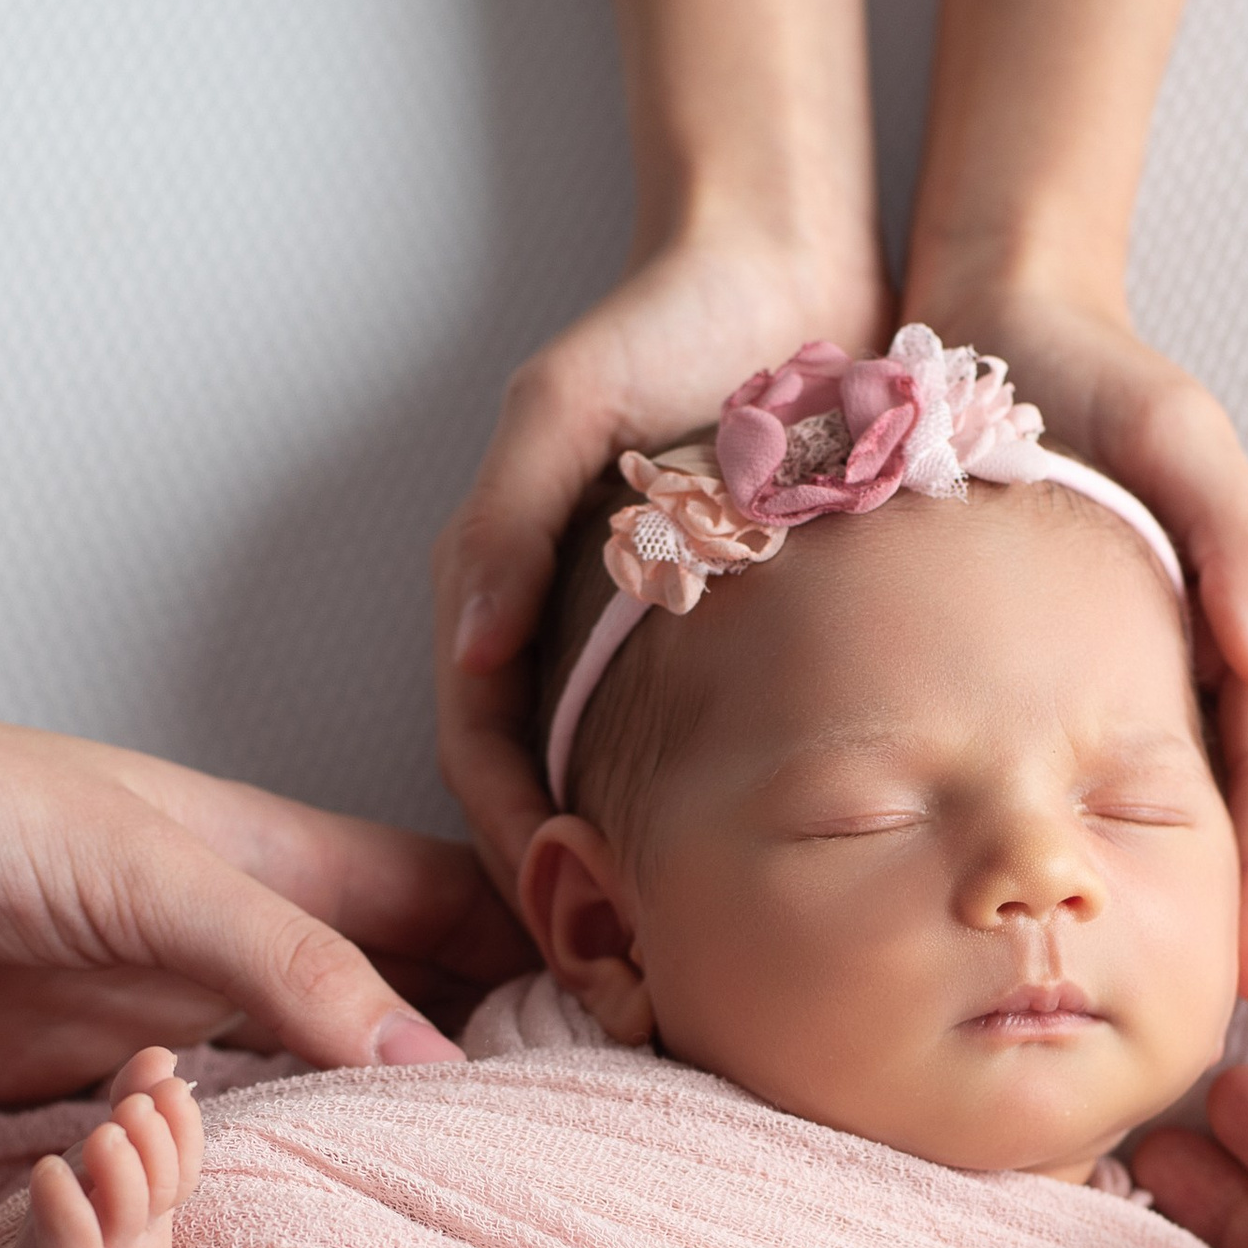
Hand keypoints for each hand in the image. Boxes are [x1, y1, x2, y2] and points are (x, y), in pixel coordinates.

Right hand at [434, 229, 888, 889]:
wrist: (779, 274)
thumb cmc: (662, 324)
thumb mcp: (563, 400)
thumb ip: (506, 514)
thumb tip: (469, 651)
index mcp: (494, 590)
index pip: (477, 753)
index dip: (509, 839)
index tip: (566, 910)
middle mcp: (546, 632)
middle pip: (534, 794)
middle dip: (565, 885)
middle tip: (625, 972)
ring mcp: (623, 642)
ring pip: (606, 789)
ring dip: (627, 870)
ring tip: (681, 951)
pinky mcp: (703, 640)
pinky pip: (682, 754)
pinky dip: (696, 818)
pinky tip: (746, 871)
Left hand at [897, 278, 1247, 999]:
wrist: (1004, 330)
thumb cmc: (1101, 380)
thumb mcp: (1182, 436)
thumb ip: (1238, 540)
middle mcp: (1223, 656)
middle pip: (1241, 813)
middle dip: (1231, 914)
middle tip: (1198, 1024)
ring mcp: (1162, 666)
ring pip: (1178, 808)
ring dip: (1172, 898)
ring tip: (1137, 993)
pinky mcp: (1092, 667)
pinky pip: (1108, 774)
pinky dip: (1098, 843)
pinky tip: (1066, 902)